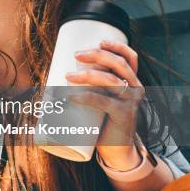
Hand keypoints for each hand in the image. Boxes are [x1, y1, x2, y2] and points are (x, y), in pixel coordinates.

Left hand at [65, 40, 145, 170]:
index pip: (131, 58)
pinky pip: (104, 102)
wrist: (117, 149)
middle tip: (76, 55)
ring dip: (86, 75)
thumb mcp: (100, 99)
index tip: (100, 41)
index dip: (118, 46)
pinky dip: (85, 97)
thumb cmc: (103, 120)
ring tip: (67, 76)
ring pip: (110, 80)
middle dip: (97, 55)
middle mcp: (135, 88)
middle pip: (119, 64)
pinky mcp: (123, 116)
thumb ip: (88, 87)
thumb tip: (54, 76)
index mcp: (131, 81)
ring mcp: (130, 102)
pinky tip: (71, 96)